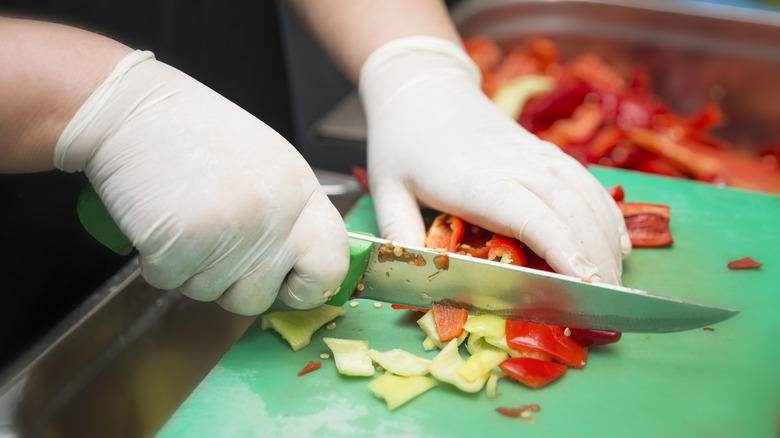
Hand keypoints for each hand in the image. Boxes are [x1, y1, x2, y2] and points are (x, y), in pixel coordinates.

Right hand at [55, 51, 348, 314]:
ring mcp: (231, 231)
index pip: (331, 264)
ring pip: (211, 294)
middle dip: (232, 286)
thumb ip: (289, 214)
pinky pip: (169, 282)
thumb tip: (299, 267)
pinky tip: (160, 220)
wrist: (130, 110)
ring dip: (191, 270)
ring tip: (185, 218)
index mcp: (300, 192)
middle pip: (261, 297)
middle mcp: (273, 215)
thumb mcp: (267, 165)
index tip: (288, 284)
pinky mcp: (183, 243)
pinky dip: (157, 262)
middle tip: (214, 247)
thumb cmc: (195, 134)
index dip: (309, 287)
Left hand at [359, 37, 629, 284]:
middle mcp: (515, 165)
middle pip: (570, 212)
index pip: (533, 218)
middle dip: (595, 259)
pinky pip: (586, 181)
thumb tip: (410, 277)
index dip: (565, 251)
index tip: (588, 285)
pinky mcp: (543, 150)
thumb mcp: (386, 189)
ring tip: (616, 283)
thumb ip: (399, 235)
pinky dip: (607, 213)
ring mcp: (534, 154)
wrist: (423, 87)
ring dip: (607, 239)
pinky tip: (617, 243)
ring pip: (586, 195)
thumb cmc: (402, 143)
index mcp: (477, 181)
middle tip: (606, 306)